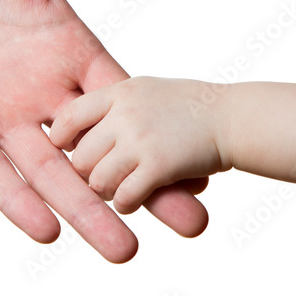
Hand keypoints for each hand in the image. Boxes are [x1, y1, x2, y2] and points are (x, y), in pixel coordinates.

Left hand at [0, 0, 208, 261]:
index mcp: (67, 52)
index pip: (126, 105)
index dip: (164, 138)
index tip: (205, 172)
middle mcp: (39, 92)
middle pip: (100, 152)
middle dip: (143, 190)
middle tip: (192, 230)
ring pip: (48, 173)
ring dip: (85, 211)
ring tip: (125, 252)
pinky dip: (13, 197)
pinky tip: (46, 229)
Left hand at [50, 76, 230, 213]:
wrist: (234, 118)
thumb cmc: (193, 107)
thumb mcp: (148, 91)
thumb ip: (117, 106)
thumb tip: (84, 129)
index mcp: (120, 92)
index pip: (70, 115)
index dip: (61, 137)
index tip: (65, 149)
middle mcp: (125, 114)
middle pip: (80, 155)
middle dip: (87, 173)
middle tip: (100, 178)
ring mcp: (140, 139)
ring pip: (97, 180)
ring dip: (105, 192)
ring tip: (118, 191)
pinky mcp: (158, 166)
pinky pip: (123, 197)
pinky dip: (125, 204)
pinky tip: (133, 200)